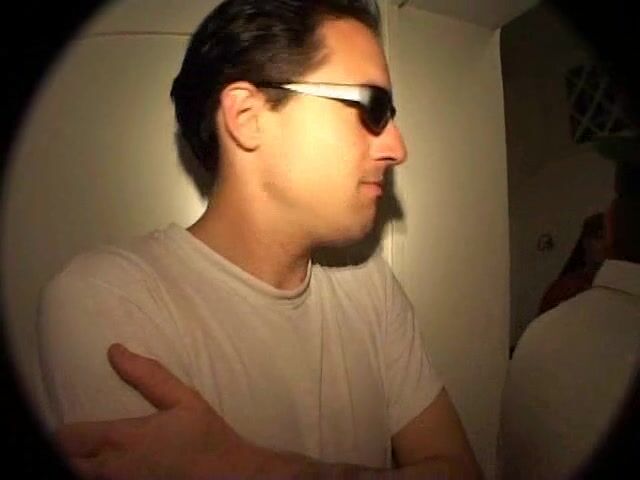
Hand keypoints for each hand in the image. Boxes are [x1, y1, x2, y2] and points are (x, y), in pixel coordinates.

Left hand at [55, 344, 267, 479]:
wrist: (230, 476)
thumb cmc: (207, 437)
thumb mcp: (184, 399)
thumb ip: (148, 375)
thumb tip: (115, 351)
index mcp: (122, 439)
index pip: (66, 439)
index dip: (62, 432)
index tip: (70, 427)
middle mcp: (113, 469)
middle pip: (64, 462)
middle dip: (66, 451)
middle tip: (77, 442)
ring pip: (78, 477)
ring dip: (80, 465)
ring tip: (88, 455)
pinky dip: (95, 476)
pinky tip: (106, 468)